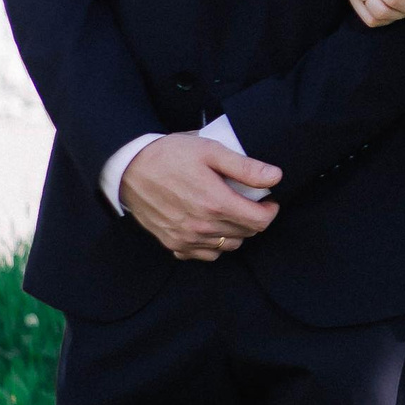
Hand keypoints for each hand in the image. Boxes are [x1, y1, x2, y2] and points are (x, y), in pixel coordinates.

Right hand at [121, 135, 280, 261]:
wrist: (129, 167)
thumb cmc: (169, 155)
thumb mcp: (210, 150)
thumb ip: (245, 167)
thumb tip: (275, 177)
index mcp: (216, 204)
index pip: (260, 222)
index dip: (269, 210)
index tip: (267, 200)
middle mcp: (203, 227)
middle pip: (246, 234)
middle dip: (254, 218)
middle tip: (248, 201)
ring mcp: (187, 238)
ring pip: (228, 246)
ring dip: (236, 231)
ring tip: (229, 211)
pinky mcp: (173, 243)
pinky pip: (205, 254)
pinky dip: (213, 244)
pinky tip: (209, 225)